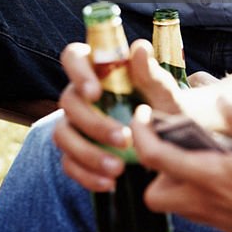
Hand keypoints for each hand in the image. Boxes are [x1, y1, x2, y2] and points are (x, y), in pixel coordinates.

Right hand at [53, 40, 182, 191]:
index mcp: (97, 68)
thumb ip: (152, 73)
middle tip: (124, 140)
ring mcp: (74, 124)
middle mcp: (79, 93)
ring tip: (118, 169)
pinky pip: (68, 164)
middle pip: (68, 101)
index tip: (95, 92)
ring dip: (87, 153)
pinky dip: (86, 176)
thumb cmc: (164, 107)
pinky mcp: (75, 152)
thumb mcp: (164, 93)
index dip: (77, 72)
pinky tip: (110, 184)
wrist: (169, 141)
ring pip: (62, 134)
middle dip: (93, 123)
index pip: (73, 56)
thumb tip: (140, 48)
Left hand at [131, 98, 231, 231]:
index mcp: (214, 178)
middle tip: (165, 141)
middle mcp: (210, 203)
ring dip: (173, 180)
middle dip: (151, 169)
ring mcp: (221, 220)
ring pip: (175, 205)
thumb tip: (221, 100)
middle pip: (154, 195)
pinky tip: (220, 172)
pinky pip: (199, 211)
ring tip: (190, 152)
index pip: (155, 158)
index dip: (140, 133)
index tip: (142, 113)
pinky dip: (196, 192)